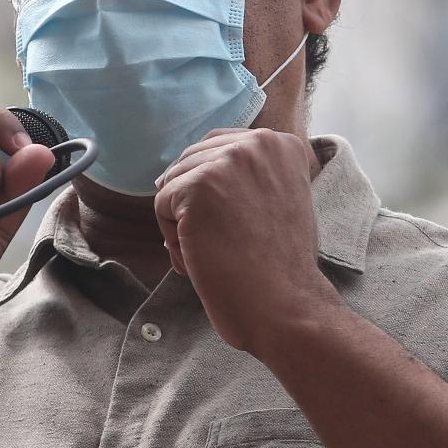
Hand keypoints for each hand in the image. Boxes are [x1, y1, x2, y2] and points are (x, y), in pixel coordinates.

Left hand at [153, 128, 340, 355]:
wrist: (285, 305)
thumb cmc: (281, 266)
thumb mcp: (280, 199)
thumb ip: (248, 176)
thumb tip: (182, 173)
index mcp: (280, 143)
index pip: (217, 147)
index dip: (213, 191)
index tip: (237, 225)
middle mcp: (257, 143)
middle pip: (191, 163)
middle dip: (195, 207)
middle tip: (227, 243)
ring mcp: (228, 162)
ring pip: (174, 184)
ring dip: (184, 224)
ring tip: (218, 251)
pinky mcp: (199, 186)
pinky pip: (162, 206)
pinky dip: (174, 239)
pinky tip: (204, 258)